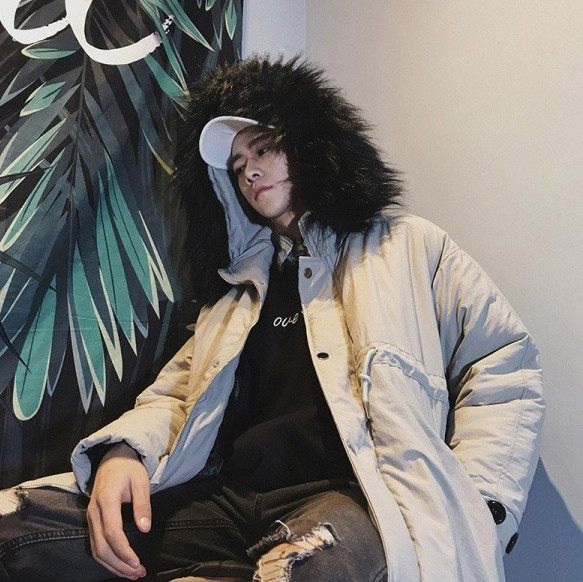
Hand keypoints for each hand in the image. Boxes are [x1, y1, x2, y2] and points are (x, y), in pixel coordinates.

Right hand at [86, 442, 150, 578]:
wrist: (113, 457)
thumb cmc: (129, 468)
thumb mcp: (141, 481)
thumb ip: (142, 505)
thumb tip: (145, 529)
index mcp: (107, 500)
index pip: (112, 533)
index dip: (124, 552)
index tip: (138, 563)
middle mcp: (94, 512)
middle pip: (101, 547)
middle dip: (119, 564)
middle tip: (138, 573)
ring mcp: (90, 517)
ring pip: (96, 549)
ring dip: (113, 565)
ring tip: (132, 573)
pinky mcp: (92, 520)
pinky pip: (95, 544)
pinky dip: (107, 558)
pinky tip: (120, 563)